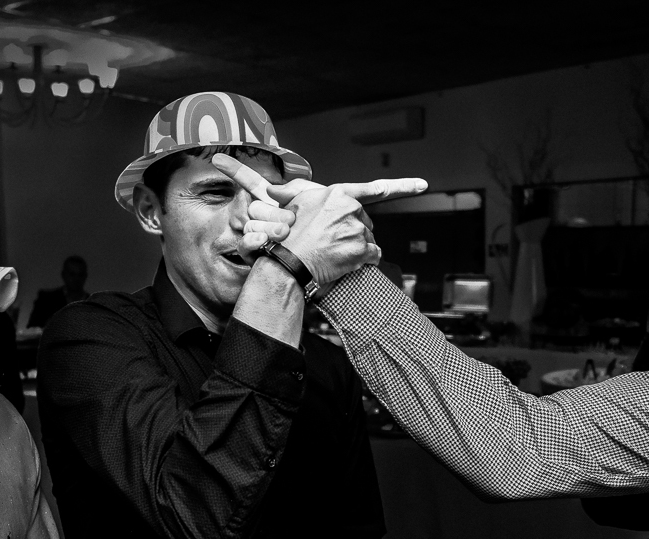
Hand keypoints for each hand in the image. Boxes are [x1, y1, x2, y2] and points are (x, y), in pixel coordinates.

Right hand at [214, 166, 425, 282]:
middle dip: (357, 233)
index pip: (372, 190)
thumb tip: (224, 162)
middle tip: (335, 245)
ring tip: (333, 257)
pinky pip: (372, 257)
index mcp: (335, 195)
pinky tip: (345, 266)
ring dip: (356, 251)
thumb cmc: (278, 239)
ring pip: (369, 241)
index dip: (402, 187)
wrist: (284, 264)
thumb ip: (280, 191)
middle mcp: (350, 208)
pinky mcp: (361, 249)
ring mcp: (357, 229)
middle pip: (367, 222)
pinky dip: (362, 264)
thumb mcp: (276, 205)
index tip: (424, 185)